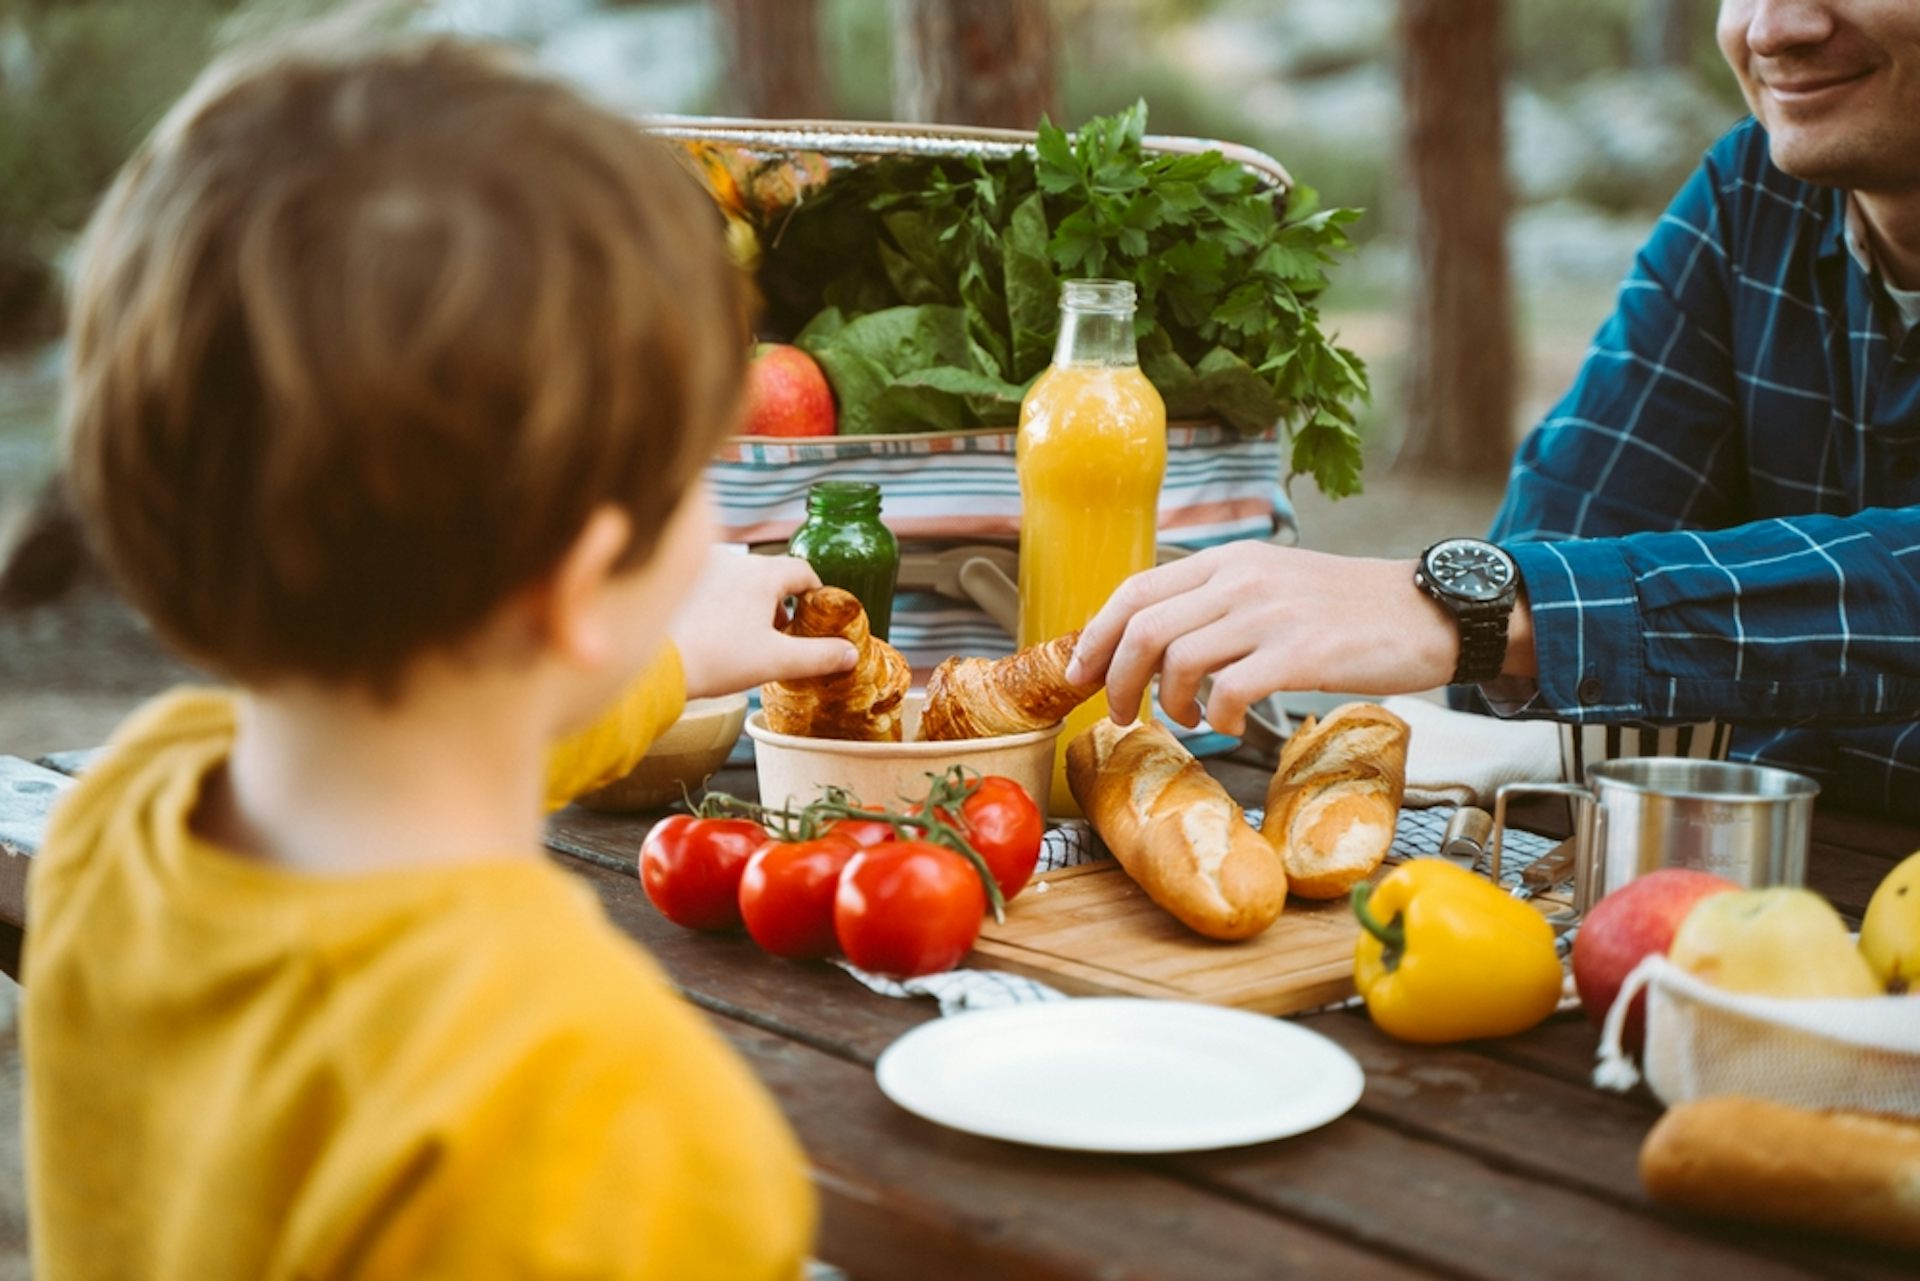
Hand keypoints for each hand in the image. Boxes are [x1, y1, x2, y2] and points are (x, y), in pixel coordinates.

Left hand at [669, 552, 857, 699]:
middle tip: (781, 635)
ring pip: (740, 579)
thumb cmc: (718, 659)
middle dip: (781, 603)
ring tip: (747, 636)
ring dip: (751, 602)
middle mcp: (733, 561)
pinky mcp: (681, 582)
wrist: (658, 664)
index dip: (816, 594)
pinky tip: (717, 631)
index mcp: (763, 574)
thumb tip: (850, 653)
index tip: (816, 616)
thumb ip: (820, 656)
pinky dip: (723, 602)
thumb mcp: (777, 661)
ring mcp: (704, 568)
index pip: (803, 571)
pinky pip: (713, 584)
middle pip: (771, 575)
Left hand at [1063, 543, 1458, 736]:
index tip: (1082, 673)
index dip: (1097, 635)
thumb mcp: (1272, 584)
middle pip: (1144, 627)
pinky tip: (1230, 724)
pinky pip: (1231, 690)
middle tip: (1123, 715)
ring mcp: (1272, 614)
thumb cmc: (1347, 610)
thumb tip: (1153, 640)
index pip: (1136, 590)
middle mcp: (1242, 579)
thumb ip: (1218, 601)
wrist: (1429, 611)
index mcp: (1228, 560)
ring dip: (1168, 703)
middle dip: (1118, 680)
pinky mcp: (1303, 652)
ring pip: (1178, 658)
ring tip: (1188, 719)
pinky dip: (1218, 717)